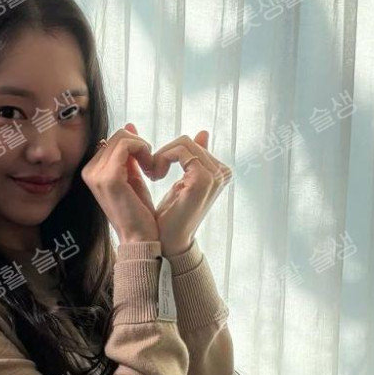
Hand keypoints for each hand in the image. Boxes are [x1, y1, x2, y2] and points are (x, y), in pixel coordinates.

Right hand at [81, 126, 159, 243]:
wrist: (140, 239)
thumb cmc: (138, 213)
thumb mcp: (132, 177)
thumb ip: (129, 154)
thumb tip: (130, 126)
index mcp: (92, 171)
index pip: (114, 140)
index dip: (135, 146)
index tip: (147, 163)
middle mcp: (89, 171)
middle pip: (118, 136)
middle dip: (140, 145)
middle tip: (152, 166)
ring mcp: (96, 174)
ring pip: (123, 138)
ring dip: (144, 148)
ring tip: (153, 169)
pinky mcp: (109, 178)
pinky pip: (127, 145)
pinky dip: (144, 151)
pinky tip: (152, 170)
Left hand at [123, 124, 231, 254]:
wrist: (166, 242)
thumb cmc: (169, 216)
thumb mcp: (180, 181)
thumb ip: (192, 158)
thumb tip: (203, 132)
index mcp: (219, 172)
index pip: (191, 144)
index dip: (168, 153)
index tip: (154, 169)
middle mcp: (222, 172)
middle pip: (187, 141)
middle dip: (164, 154)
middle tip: (151, 173)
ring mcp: (215, 175)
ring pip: (183, 143)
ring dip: (161, 156)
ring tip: (153, 175)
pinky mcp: (203, 178)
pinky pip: (180, 151)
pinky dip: (162, 159)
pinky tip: (155, 176)